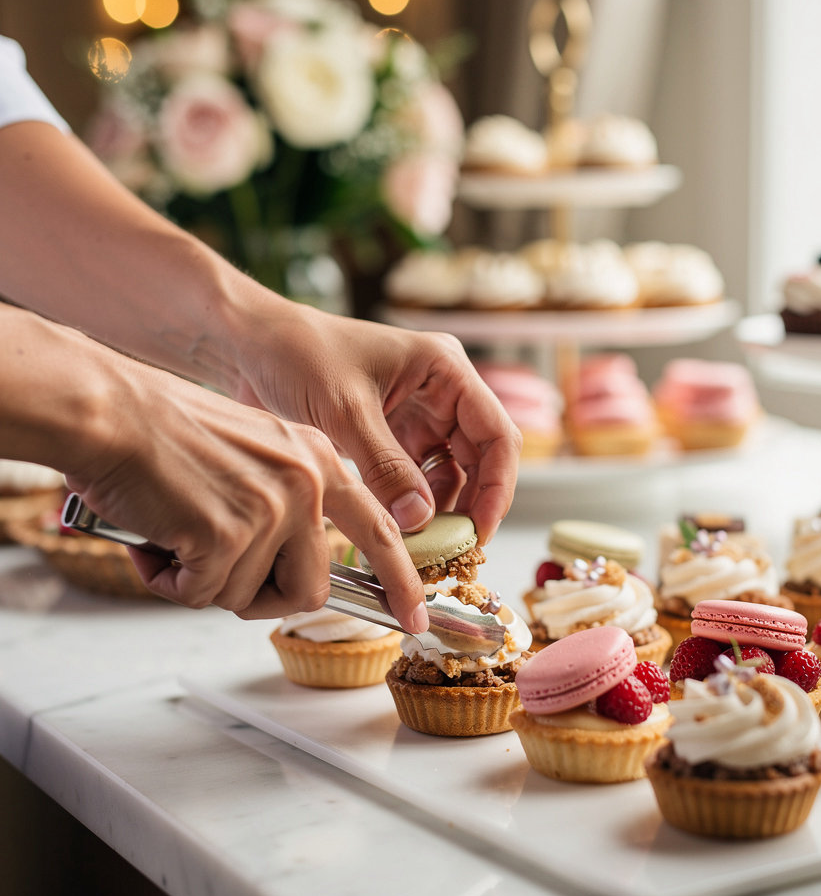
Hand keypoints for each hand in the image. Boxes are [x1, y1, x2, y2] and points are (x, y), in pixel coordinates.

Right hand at [65, 348, 429, 628]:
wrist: (110, 409)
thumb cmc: (165, 431)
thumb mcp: (256, 452)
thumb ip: (286, 502)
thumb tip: (288, 569)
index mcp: (318, 460)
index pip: (380, 528)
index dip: (399, 580)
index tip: (414, 615)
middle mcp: (306, 483)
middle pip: (311, 589)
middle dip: (263, 596)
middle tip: (217, 573)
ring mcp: (271, 509)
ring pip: (249, 596)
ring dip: (205, 583)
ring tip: (174, 538)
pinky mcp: (228, 534)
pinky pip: (201, 594)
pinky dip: (168, 581)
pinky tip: (153, 540)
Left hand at [232, 306, 521, 544]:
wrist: (247, 344)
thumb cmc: (295, 353)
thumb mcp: (344, 412)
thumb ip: (385, 466)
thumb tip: (421, 518)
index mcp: (444, 369)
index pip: (497, 434)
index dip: (498, 487)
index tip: (480, 531)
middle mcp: (439, 391)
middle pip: (480, 458)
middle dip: (472, 505)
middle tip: (455, 552)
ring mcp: (416, 414)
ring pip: (450, 473)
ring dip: (442, 511)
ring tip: (425, 548)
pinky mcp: (390, 435)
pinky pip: (416, 478)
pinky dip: (413, 507)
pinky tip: (401, 532)